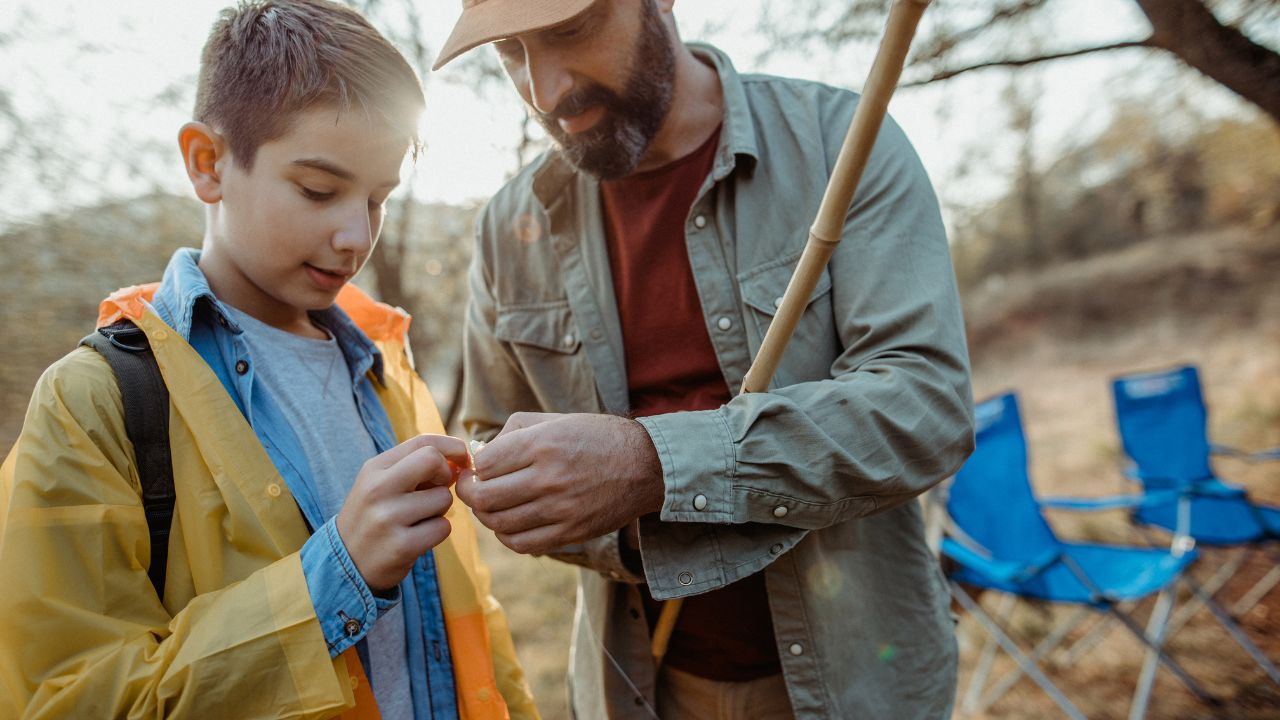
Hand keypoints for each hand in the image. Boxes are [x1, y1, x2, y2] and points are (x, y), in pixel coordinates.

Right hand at [336, 434, 469, 591]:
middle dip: (446, 474)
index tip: (462, 458)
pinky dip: (438, 531)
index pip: (422, 441)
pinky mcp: (401, 546)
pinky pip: (443, 527)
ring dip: (441, 509)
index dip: (451, 447)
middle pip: (433, 460)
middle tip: (439, 488)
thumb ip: (414, 467)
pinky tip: (418, 536)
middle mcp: (378, 489)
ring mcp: (388, 518)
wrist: (346, 564)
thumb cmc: (373, 517)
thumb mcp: (381, 484)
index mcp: (374, 469)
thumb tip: (459, 460)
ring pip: (443, 498)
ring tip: (419, 519)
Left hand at [457, 412, 663, 554]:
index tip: (475, 467)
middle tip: (471, 487)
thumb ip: (514, 431)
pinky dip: (506, 536)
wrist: (645, 465)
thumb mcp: (556, 419)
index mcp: (543, 444)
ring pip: (499, 523)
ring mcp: (560, 509)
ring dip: (486, 515)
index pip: (484, 463)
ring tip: (491, 504)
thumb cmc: (597, 438)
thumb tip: (481, 454)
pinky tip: (509, 524)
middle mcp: (549, 478)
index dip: (474, 466)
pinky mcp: (571, 532)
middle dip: (469, 492)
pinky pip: (522, 544)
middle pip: (484, 497)